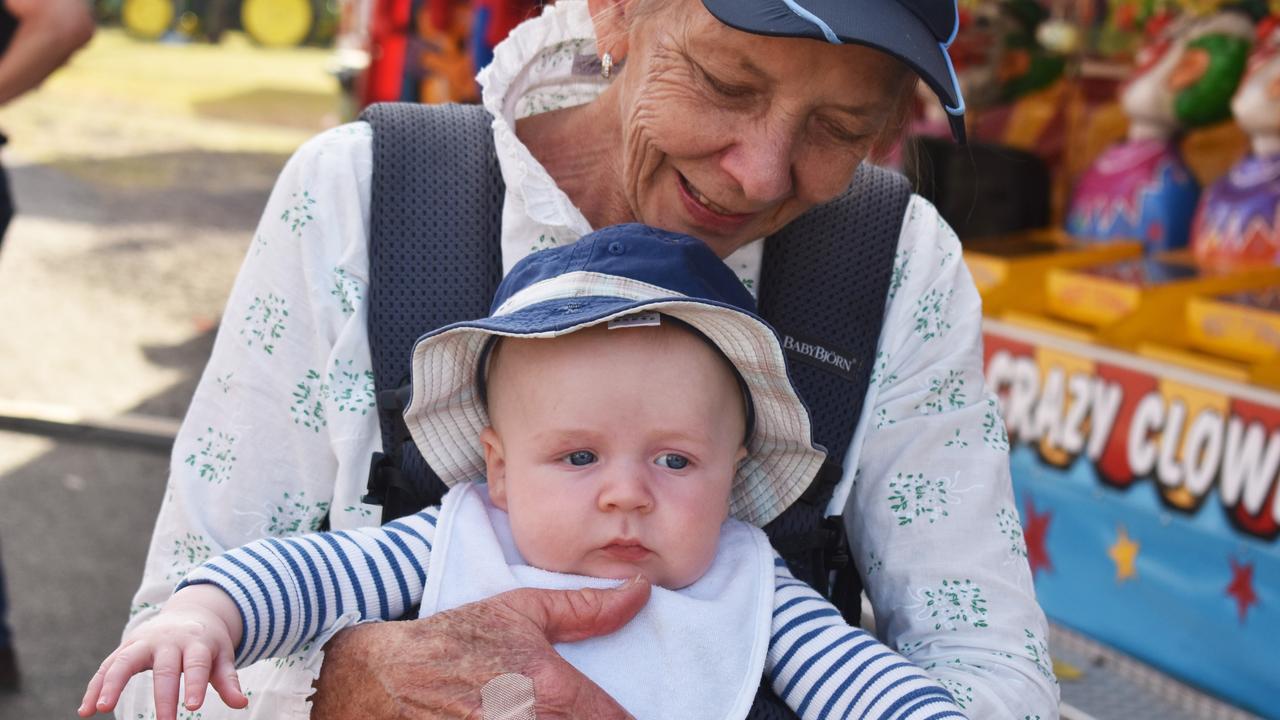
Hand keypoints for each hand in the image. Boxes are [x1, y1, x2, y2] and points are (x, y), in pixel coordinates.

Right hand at [79, 584, 247, 719]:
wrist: (190, 613)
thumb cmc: (207, 643)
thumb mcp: (222, 657)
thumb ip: (228, 680)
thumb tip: (242, 703)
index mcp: (197, 642)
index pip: (197, 664)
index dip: (195, 684)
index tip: (194, 707)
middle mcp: (168, 641)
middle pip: (164, 668)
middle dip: (163, 696)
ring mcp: (143, 643)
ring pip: (125, 661)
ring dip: (111, 684)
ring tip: (101, 708)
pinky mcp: (125, 648)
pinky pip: (107, 667)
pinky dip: (94, 687)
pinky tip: (86, 711)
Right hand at [311, 575, 651, 718]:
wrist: (388, 676)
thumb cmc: (455, 640)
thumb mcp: (522, 609)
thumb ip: (587, 608)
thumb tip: (639, 592)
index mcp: (550, 689)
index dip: (628, 718)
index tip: (630, 711)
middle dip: (591, 718)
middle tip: (585, 705)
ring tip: (545, 708)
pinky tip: (528, 715)